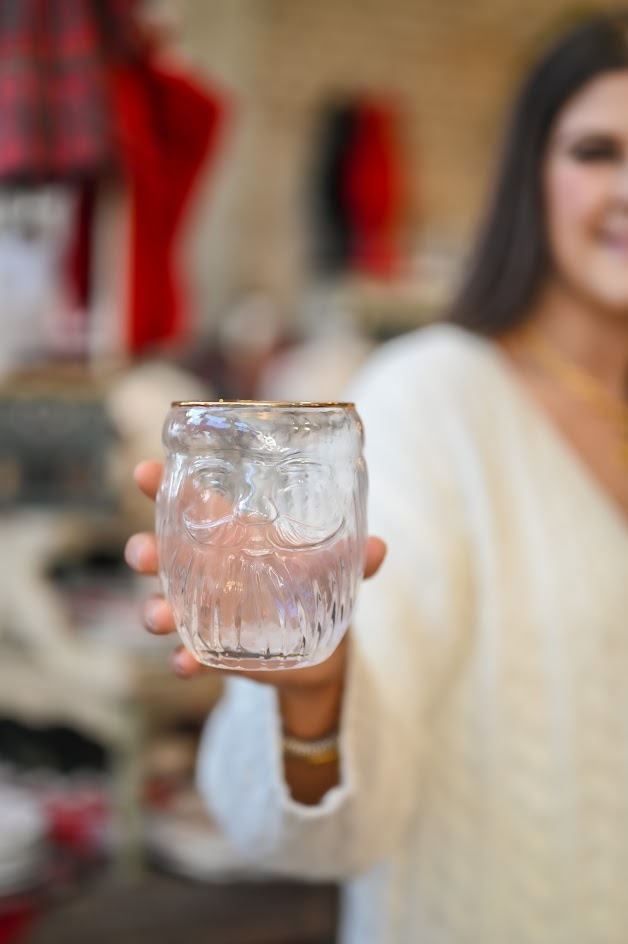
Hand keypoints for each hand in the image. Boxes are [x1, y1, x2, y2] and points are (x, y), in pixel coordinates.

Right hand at [125, 460, 385, 690]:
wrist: (322, 650)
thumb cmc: (316, 587)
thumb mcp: (334, 568)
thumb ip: (352, 558)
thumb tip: (378, 548)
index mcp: (229, 534)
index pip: (185, 501)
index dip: (161, 484)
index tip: (145, 472)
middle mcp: (206, 569)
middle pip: (159, 552)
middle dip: (143, 550)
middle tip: (142, 552)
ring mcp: (203, 611)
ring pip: (162, 605)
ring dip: (153, 609)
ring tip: (159, 616)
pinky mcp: (212, 651)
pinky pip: (187, 655)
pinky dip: (183, 660)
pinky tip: (186, 663)